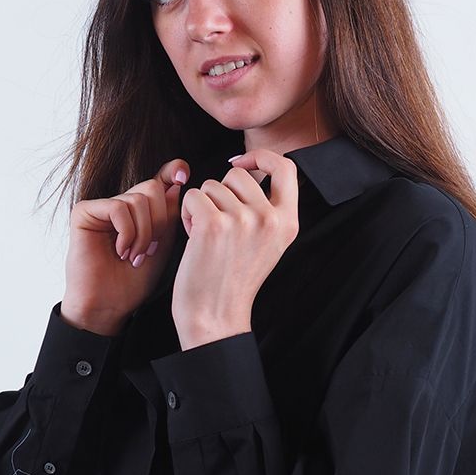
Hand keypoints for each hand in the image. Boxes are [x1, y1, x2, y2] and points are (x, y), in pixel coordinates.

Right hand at [62, 158, 189, 327]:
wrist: (109, 305)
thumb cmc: (134, 281)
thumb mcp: (162, 245)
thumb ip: (169, 216)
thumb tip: (175, 183)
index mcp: (141, 211)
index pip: (159, 180)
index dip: (171, 171)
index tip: (182, 175)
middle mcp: (122, 204)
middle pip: (152, 188)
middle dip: (159, 222)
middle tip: (149, 250)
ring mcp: (102, 207)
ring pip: (137, 199)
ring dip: (143, 233)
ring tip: (135, 256)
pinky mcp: (84, 212)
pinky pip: (117, 208)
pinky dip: (126, 232)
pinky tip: (121, 251)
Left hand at [171, 147, 299, 346]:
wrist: (215, 317)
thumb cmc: (233, 282)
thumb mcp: (267, 244)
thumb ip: (267, 209)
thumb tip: (252, 168)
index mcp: (288, 223)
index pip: (286, 167)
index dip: (262, 157)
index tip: (244, 162)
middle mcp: (269, 219)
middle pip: (238, 174)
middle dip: (221, 193)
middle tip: (218, 225)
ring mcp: (243, 220)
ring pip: (212, 185)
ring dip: (203, 206)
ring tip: (208, 238)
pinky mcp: (213, 223)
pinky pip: (194, 196)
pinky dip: (188, 214)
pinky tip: (194, 238)